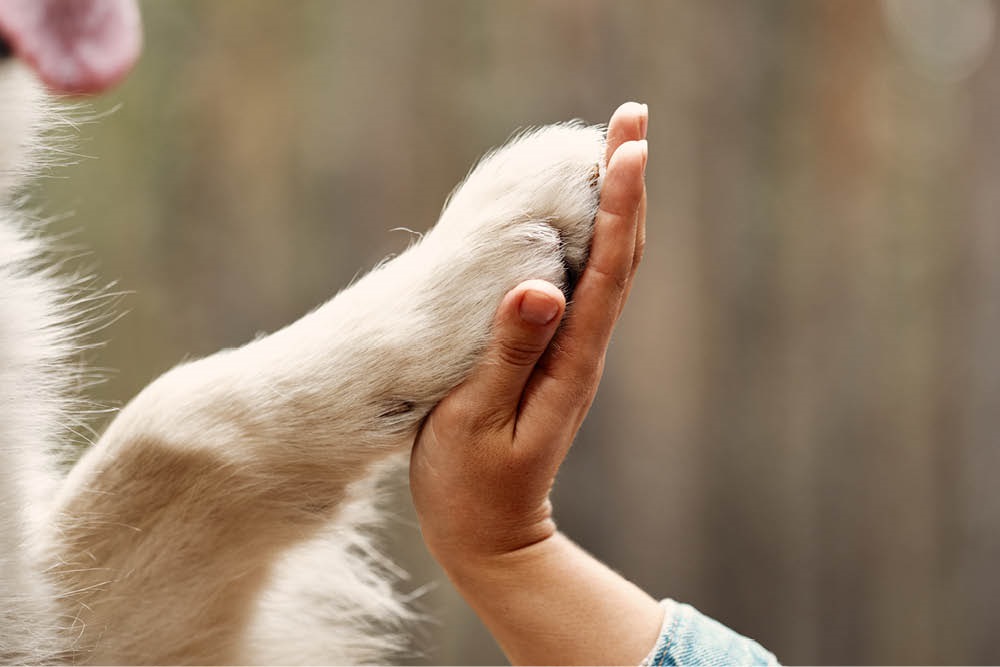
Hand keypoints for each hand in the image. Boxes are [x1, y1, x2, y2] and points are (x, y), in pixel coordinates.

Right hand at [410, 101, 647, 562]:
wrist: (488, 535)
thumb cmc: (471, 485)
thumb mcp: (478, 422)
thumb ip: (507, 355)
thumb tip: (539, 286)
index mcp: (571, 361)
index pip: (608, 269)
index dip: (621, 204)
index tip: (629, 144)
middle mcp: (583, 349)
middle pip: (622, 255)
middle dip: (629, 185)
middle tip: (632, 118)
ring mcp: (571, 354)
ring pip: (606, 266)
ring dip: (616, 205)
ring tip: (616, 147)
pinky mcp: (552, 358)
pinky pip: (581, 285)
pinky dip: (590, 238)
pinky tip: (578, 215)